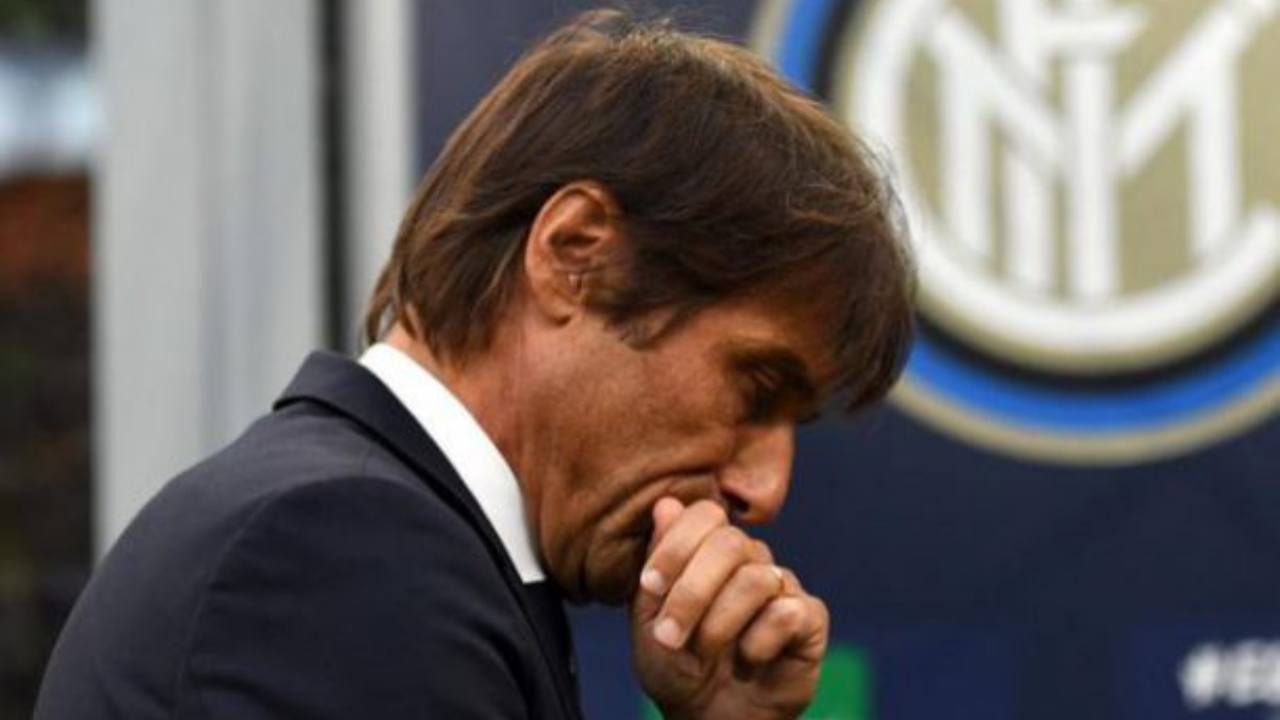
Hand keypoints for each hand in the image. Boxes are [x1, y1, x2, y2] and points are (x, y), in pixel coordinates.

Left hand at [630, 497, 828, 719]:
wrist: (707, 717)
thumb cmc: (677, 664)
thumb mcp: (650, 617)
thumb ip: (659, 562)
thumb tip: (666, 503)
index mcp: (709, 550)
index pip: (705, 514)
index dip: (677, 545)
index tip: (650, 585)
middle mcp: (750, 560)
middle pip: (731, 542)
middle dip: (692, 591)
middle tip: (669, 635)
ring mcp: (782, 587)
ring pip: (756, 579)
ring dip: (719, 624)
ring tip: (704, 654)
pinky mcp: (810, 618)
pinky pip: (787, 613)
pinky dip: (757, 643)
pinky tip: (747, 661)